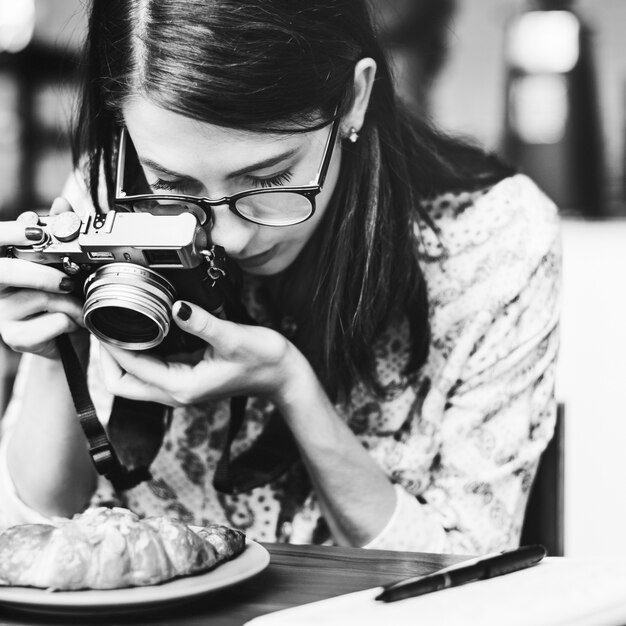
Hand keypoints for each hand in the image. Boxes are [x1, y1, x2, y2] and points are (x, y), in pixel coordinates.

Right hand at [0, 199, 86, 358]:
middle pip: (6, 271)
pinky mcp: (15, 337)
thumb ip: (59, 234)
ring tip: (78, 307)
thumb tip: (61, 203)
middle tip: (68, 282)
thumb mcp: (64, 265)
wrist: (67, 338)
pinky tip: (71, 324)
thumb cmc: (62, 298)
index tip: (35, 231)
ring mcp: (2, 313)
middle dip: (42, 274)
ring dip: (70, 303)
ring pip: (39, 298)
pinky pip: (52, 322)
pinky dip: (71, 322)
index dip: (11, 233)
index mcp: (6, 263)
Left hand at [99, 300, 304, 406]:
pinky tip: (142, 331)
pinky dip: (139, 355)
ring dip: (120, 357)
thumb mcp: (234, 338)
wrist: (283, 375)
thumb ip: (202, 323)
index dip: (112, 348)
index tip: (101, 323)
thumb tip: (175, 307)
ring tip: (115, 326)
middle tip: (102, 327)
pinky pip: (151, 371)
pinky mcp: (186, 379)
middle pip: (123, 384)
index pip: (131, 370)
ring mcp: (181, 388)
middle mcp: (177, 392)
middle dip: (107, 359)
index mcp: (183, 386)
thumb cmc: (264, 360)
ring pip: (134, 380)